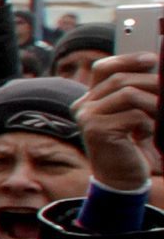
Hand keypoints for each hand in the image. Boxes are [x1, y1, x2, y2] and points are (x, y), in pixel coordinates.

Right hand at [78, 55, 158, 191]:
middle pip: (120, 79)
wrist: (122, 178)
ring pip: (128, 94)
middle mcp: (83, 106)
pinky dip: (148, 124)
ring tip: (161, 115)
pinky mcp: (97, 130)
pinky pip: (133, 116)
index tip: (151, 59)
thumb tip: (153, 67)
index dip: (127, 60)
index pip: (104, 68)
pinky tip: (145, 136)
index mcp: (90, 99)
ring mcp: (87, 117)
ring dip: (153, 103)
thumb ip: (133, 93)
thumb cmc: (132, 144)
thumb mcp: (133, 113)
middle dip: (150, 81)